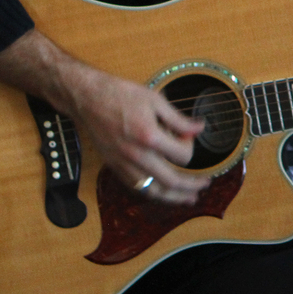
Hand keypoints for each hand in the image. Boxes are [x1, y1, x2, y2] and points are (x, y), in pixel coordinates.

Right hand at [0, 30, 208, 204]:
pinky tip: (163, 192)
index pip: (182, 155)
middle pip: (170, 181)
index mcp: (149, 137)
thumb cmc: (120, 94)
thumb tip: (200, 128)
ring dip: (174, 197)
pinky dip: (153, 192)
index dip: (191, 146)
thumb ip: (179, 119)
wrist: (87, 98)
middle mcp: (136, 155)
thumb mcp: (155, 100)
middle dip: (192, 185)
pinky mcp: (114, 166)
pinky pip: (136, 187)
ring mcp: (123, 164)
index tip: (189, 136)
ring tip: (189, 198)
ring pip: (153, 190)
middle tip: (205, 184)